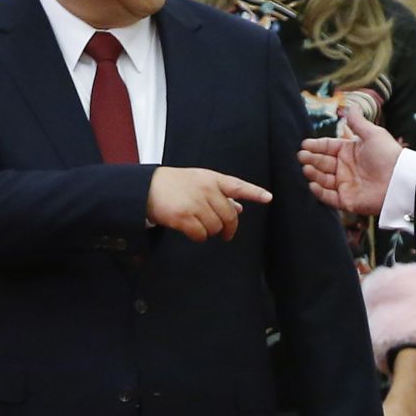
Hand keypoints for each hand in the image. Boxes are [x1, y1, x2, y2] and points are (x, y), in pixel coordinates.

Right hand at [146, 167, 271, 241]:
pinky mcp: (183, 217)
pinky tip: (193, 232)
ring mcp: (194, 203)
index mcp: (212, 179)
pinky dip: (199, 237)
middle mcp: (206, 189)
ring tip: (201, 226)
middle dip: (229, 227)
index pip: (238, 186)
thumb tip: (239, 208)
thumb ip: (220, 193)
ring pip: (216, 227)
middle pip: (229, 215)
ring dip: (212, 231)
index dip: (254, 192)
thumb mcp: (199, 182)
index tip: (268, 198)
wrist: (146, 188)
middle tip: (226, 233)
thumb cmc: (175, 184)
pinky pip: (201, 234)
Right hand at [299, 107, 401, 214]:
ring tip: (306, 168)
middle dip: (311, 158)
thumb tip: (351, 106)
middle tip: (301, 156)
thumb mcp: (373, 134)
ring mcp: (345, 184)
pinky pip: (329, 197)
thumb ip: (358, 122)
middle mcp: (345, 168)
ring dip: (313, 174)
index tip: (304, 144)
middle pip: (323, 162)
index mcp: (350, 151)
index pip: (328, 147)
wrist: (400, 180)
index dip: (316, 145)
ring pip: (323, 179)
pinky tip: (312, 184)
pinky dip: (319, 192)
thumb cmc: (388, 155)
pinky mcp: (347, 200)